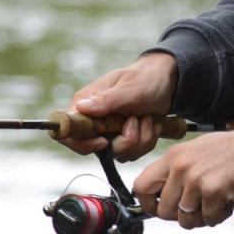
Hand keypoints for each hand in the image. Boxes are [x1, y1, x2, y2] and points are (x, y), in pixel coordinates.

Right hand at [61, 53, 176, 160]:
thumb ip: (106, 100)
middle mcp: (93, 122)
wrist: (165, 83)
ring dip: (141, 138)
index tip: (104, 141)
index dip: (82, 144)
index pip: (68, 133)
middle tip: (138, 118)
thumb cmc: (144, 79)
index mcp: (85, 106)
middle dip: (126, 139)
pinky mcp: (123, 140)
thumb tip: (80, 108)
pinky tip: (151, 123)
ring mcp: (109, 133)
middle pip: (99, 150)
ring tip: (147, 117)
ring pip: (121, 154)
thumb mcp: (128, 88)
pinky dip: (147, 141)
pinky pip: (133, 154)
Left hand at [133, 125, 233, 228]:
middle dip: (180, 215)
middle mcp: (180, 167)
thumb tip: (161, 198)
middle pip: (163, 211)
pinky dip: (219, 215)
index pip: (141, 186)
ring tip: (216, 202)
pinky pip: (208, 219)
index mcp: (173, 156)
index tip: (159, 209)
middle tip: (198, 207)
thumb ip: (177, 172)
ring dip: (202, 217)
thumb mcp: (197, 152)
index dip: (148, 204)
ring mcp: (196, 179)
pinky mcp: (213, 191)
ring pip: (184, 219)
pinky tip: (229, 200)